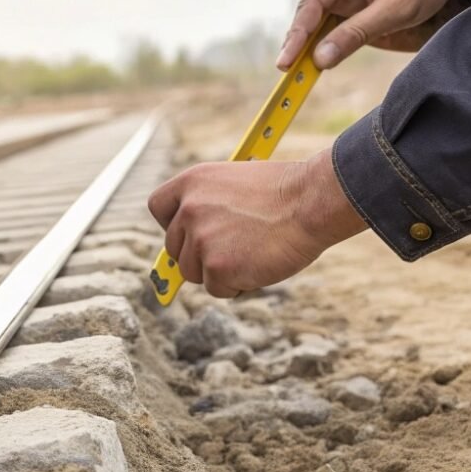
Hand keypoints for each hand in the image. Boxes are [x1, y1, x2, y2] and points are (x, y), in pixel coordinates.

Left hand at [147, 151, 367, 297]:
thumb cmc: (285, 193)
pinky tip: (258, 263)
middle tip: (235, 248)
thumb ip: (208, 205)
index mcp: (191, 182)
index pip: (159, 208)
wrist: (311, 202)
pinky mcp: (216, 267)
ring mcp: (200, 239)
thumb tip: (191, 239)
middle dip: (199, 255)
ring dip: (219, 271)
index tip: (188, 234)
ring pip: (194, 272)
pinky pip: (217, 289)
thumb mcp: (236, 184)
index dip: (172, 224)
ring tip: (252, 251)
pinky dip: (237, 285)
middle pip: (174, 248)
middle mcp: (188, 209)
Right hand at [277, 0, 470, 70]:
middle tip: (288, 74)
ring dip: (311, 42)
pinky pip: (328, 16)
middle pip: (310, 10)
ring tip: (298, 71)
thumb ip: (356, 34)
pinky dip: (325, 37)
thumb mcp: (396, 10)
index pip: (313, 2)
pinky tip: (317, 57)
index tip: (284, 63)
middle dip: (300, 42)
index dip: (297, 35)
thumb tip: (320, 59)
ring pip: (316, 15)